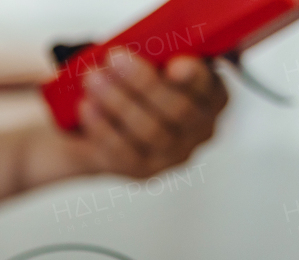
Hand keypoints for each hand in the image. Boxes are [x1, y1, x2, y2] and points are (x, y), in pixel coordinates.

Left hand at [32, 50, 227, 181]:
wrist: (101, 125)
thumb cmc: (134, 83)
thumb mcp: (148, 62)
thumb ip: (154, 55)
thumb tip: (136, 49)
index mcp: (212, 96)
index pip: (210, 87)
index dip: (194, 77)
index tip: (173, 64)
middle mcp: (201, 129)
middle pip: (178, 110)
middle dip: (144, 82)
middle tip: (114, 59)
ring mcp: (174, 154)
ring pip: (150, 131)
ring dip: (118, 101)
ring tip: (92, 78)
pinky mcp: (144, 171)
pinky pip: (124, 152)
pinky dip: (103, 127)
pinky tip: (87, 106)